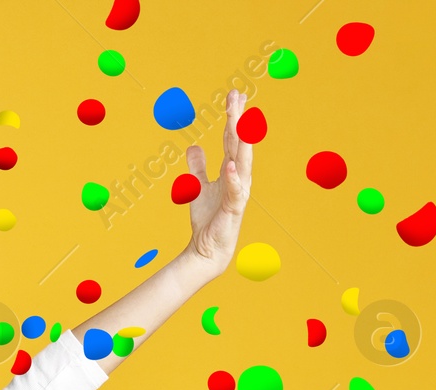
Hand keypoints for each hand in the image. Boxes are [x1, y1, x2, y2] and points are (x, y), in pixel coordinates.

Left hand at [182, 89, 253, 276]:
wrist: (207, 248)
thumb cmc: (207, 218)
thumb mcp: (198, 187)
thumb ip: (198, 167)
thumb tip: (193, 146)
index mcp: (231, 170)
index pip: (232, 139)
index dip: (233, 118)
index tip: (234, 95)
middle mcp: (239, 178)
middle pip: (239, 144)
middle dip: (238, 120)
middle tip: (237, 96)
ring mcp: (239, 192)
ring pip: (242, 162)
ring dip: (242, 142)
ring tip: (242, 122)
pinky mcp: (234, 209)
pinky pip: (235, 192)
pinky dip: (234, 179)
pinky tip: (231, 167)